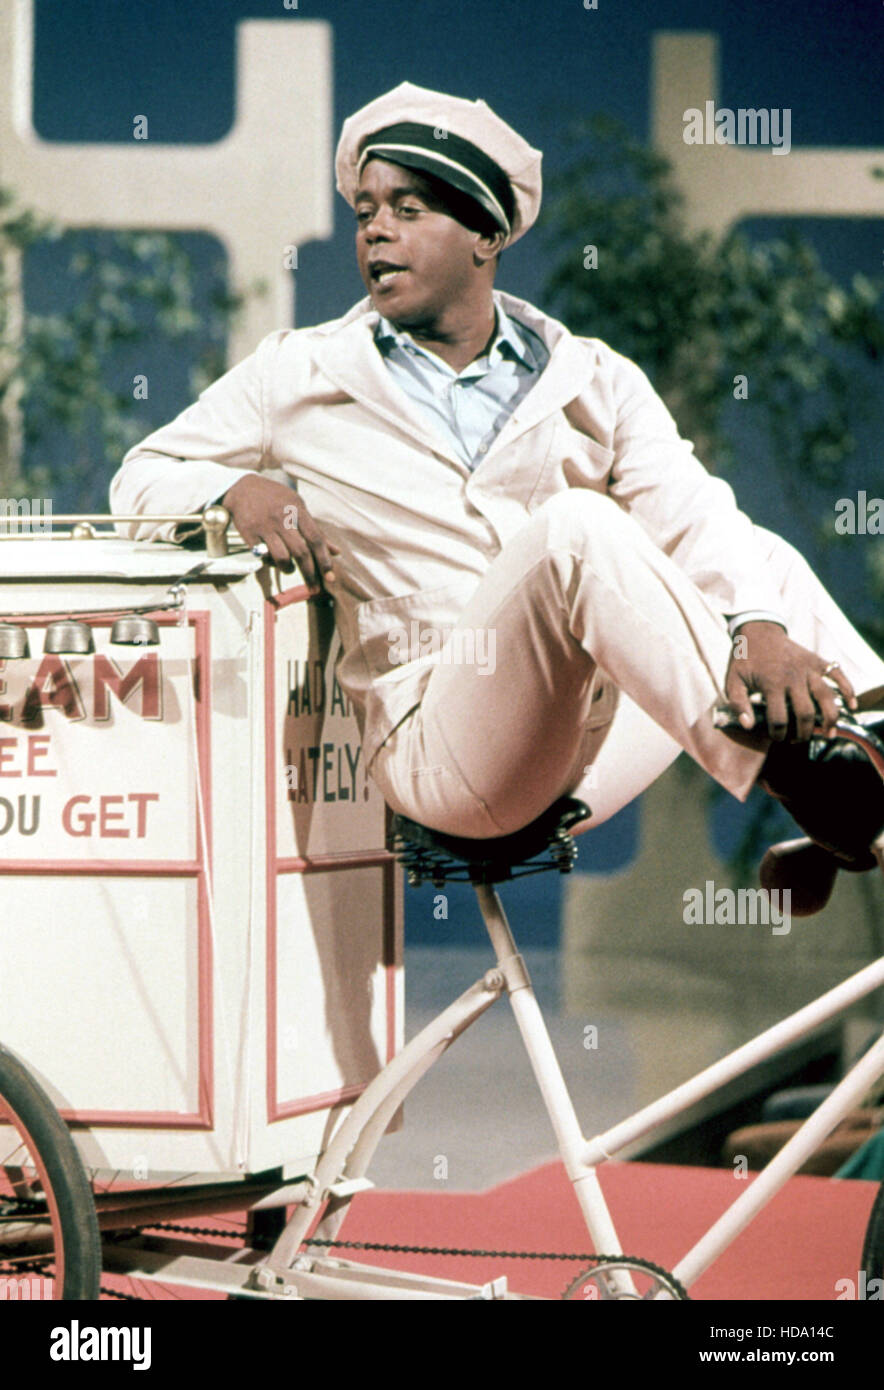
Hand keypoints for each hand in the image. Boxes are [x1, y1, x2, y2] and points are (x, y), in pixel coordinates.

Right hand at [220, 475, 339, 590]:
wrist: (243, 488)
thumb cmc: (276, 499)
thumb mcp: (298, 507)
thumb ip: (316, 530)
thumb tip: (336, 552)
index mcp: (297, 510)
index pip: (315, 539)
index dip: (324, 560)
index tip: (330, 576)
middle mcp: (281, 518)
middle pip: (300, 552)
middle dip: (309, 573)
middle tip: (314, 587)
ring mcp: (264, 526)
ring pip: (281, 557)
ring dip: (288, 569)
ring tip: (290, 569)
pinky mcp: (249, 533)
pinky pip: (263, 557)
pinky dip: (270, 563)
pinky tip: (272, 560)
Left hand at [724, 621, 856, 740]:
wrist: (758, 630)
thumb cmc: (744, 659)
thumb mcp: (733, 680)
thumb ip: (737, 704)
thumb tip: (749, 726)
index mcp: (772, 684)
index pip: (778, 718)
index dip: (778, 733)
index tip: (777, 737)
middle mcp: (793, 677)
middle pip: (805, 712)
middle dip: (804, 732)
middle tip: (800, 740)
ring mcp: (808, 668)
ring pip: (826, 697)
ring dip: (830, 718)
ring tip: (829, 733)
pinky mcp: (818, 661)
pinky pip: (838, 675)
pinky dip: (848, 690)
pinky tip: (852, 706)